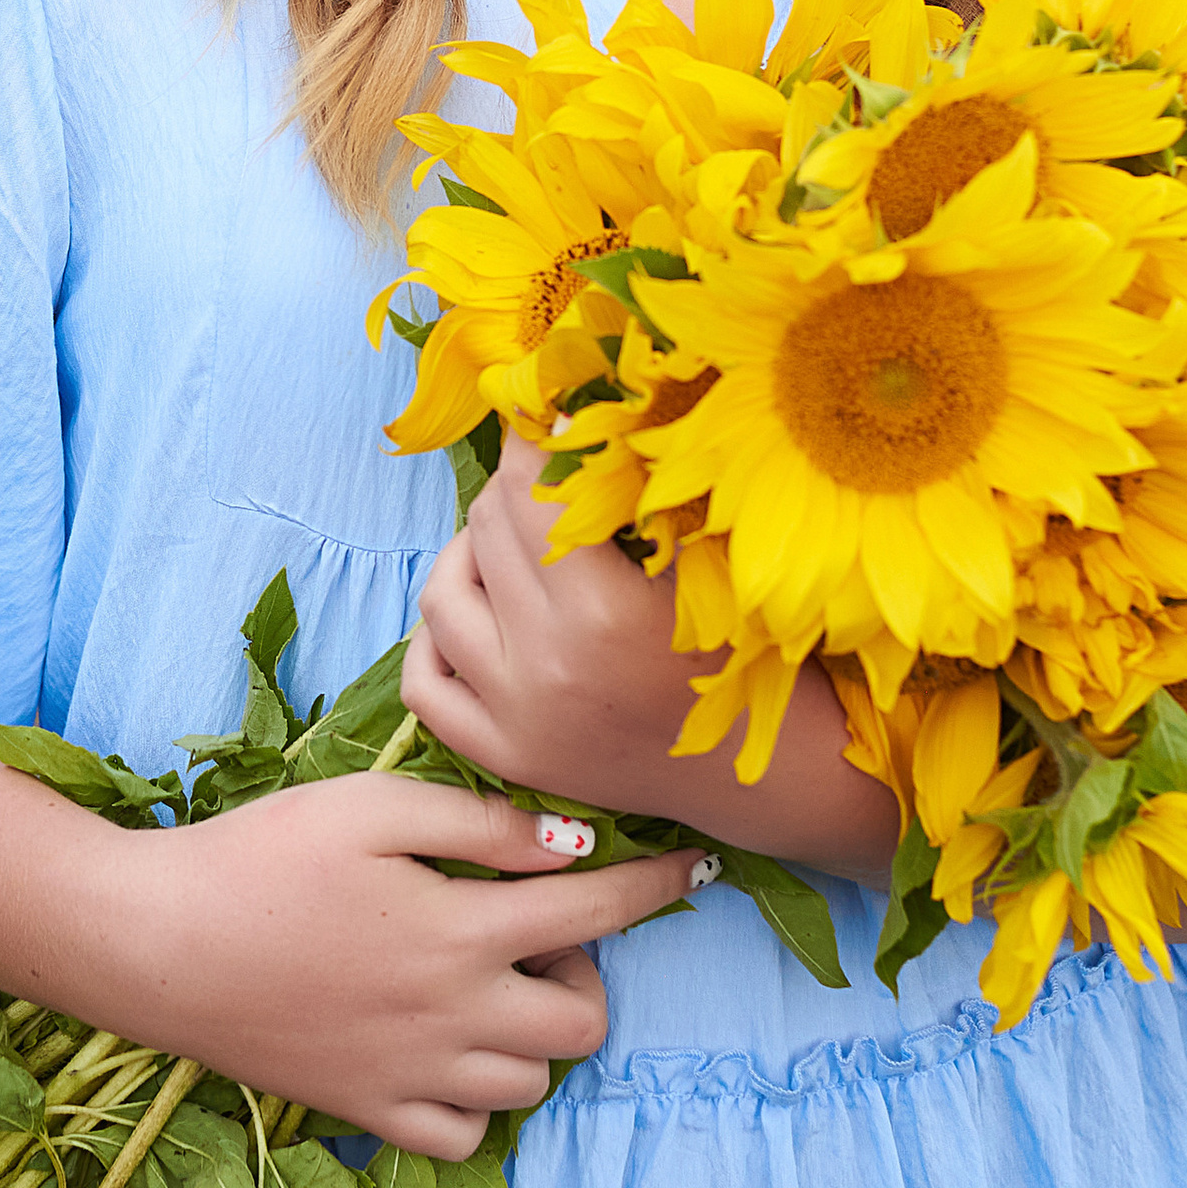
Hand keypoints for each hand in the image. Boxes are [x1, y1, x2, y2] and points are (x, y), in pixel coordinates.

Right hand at [90, 770, 714, 1158]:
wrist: (157, 944)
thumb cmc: (260, 855)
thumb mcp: (371, 806)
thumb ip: (482, 824)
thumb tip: (574, 846)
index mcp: (463, 930)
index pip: (599, 909)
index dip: (660, 885)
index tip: (697, 866)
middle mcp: (455, 1017)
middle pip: (586, 1019)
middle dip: (587, 968)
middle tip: (531, 927)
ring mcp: (413, 1076)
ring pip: (532, 1080)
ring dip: (534, 1029)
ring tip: (484, 980)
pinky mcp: (367, 1112)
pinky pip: (465, 1136)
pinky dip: (478, 1098)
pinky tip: (446, 1046)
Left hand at [402, 428, 899, 882]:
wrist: (762, 773)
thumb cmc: (746, 653)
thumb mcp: (706, 561)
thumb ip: (636, 493)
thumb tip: (575, 413)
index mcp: (603, 611)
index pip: (527, 490)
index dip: (531, 439)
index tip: (543, 417)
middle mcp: (547, 666)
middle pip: (486, 533)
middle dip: (511, 493)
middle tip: (545, 487)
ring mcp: (514, 718)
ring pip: (441, 599)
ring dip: (467, 557)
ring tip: (509, 551)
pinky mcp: (503, 757)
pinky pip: (424, 684)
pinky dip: (435, 642)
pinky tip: (473, 618)